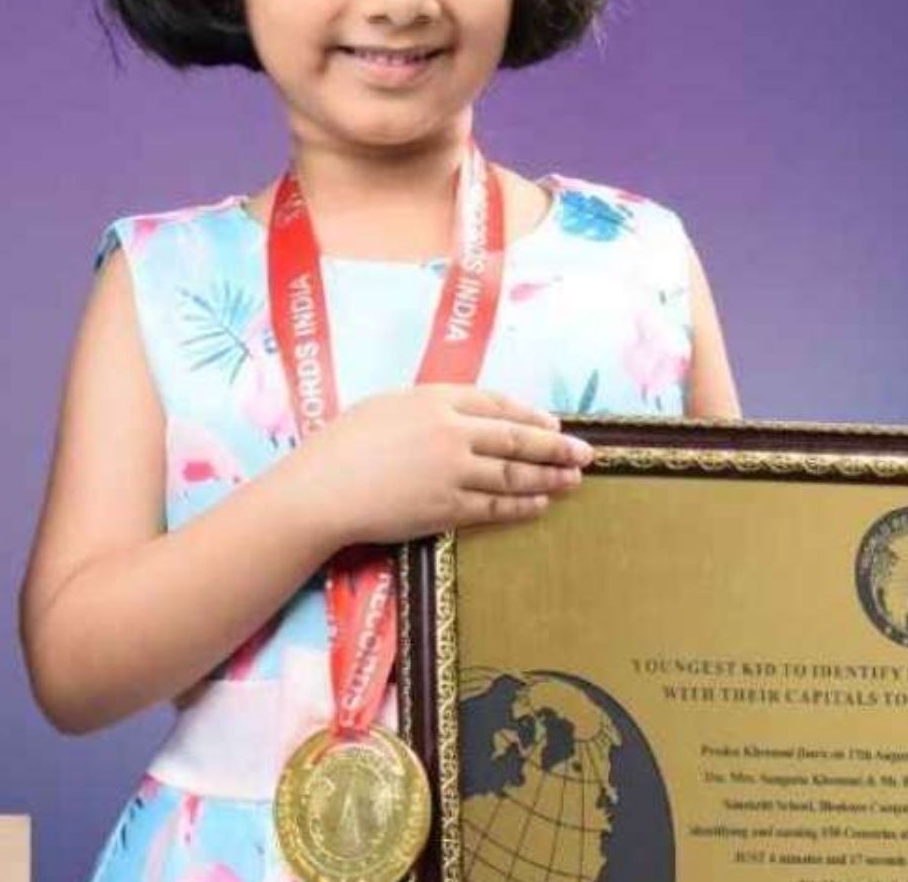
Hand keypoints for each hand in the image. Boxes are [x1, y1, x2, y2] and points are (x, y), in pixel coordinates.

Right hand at [278, 385, 591, 546]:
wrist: (321, 491)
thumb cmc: (341, 445)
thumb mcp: (385, 407)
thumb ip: (426, 409)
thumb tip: (458, 418)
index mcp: (436, 399)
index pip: (498, 404)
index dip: (530, 415)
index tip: (553, 423)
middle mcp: (452, 432)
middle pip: (518, 438)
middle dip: (556, 446)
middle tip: (585, 453)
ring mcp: (454, 472)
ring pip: (514, 474)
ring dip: (548, 477)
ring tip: (573, 481)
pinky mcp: (448, 508)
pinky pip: (495, 506)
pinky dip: (522, 504)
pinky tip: (540, 504)